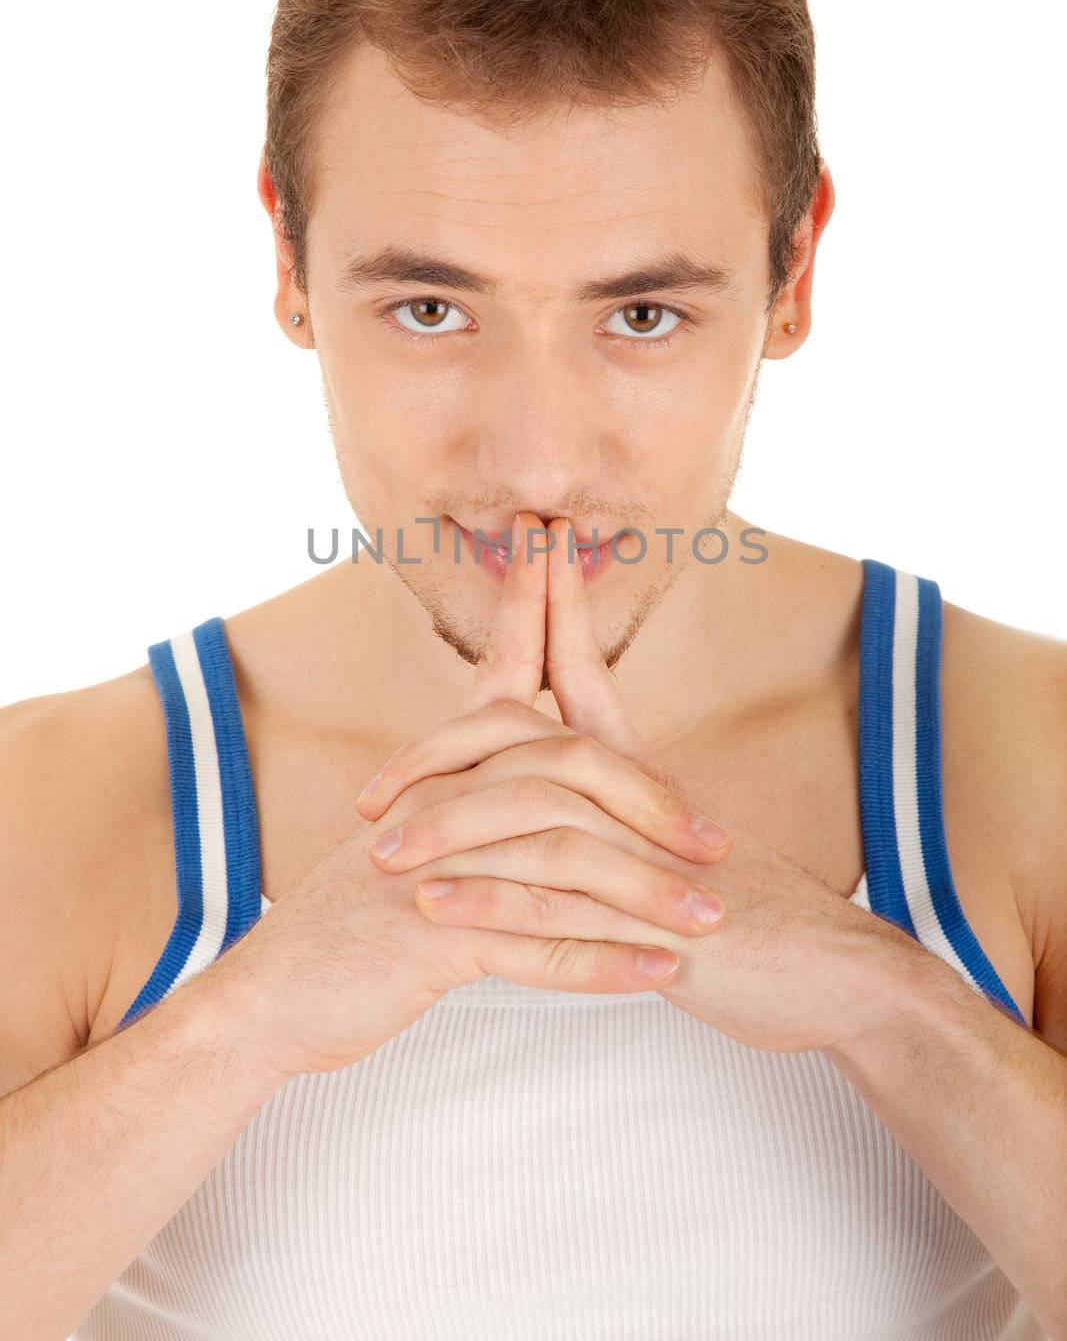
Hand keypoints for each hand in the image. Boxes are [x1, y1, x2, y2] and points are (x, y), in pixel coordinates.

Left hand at [357, 512, 901, 1054]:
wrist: (841, 975)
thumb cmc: (760, 909)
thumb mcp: (688, 840)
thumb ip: (633, 802)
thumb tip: (581, 772)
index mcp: (648, 774)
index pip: (588, 671)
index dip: (552, 607)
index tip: (530, 543)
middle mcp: (645, 801)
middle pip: (532, 738)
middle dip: (447, 745)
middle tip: (372, 789)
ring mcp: (652, 859)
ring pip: (533, 817)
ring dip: (449, 833)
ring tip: (380, 856)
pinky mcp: (657, 925)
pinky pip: (558, 905)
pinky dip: (489, 902)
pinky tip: (433, 911)